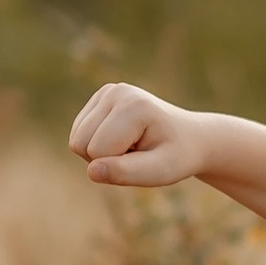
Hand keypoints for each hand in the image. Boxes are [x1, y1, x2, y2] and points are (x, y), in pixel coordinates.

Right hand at [69, 81, 214, 185]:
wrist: (189, 138)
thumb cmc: (177, 157)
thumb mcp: (160, 172)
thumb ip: (126, 173)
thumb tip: (91, 171)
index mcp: (133, 106)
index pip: (97, 152)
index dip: (117, 166)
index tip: (145, 156)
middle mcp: (116, 91)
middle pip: (80, 143)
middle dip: (105, 159)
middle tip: (138, 153)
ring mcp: (107, 92)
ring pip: (76, 139)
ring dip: (100, 153)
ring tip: (131, 146)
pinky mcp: (100, 98)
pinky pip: (78, 133)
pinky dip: (97, 144)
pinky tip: (122, 139)